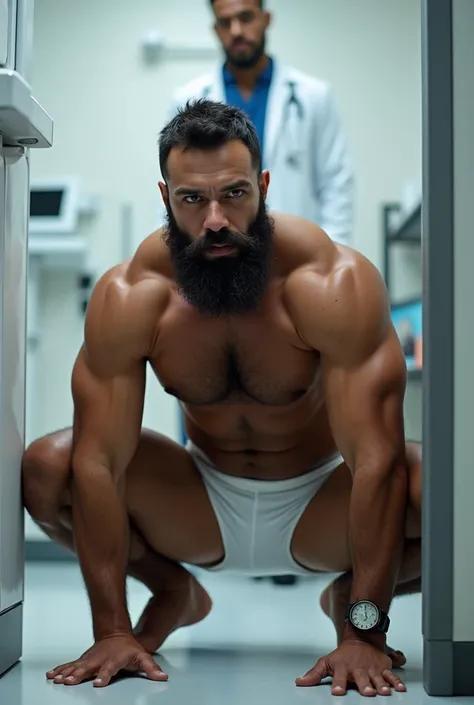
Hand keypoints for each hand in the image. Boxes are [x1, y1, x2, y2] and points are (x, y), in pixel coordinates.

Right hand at [46, 634, 167, 686]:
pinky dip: (60, 670)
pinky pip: (69, 665)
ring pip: (76, 667)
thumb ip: (151, 668)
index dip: (104, 676)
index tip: (98, 684)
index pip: (109, 669)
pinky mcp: (83, 660)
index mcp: (114, 660)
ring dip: (66, 673)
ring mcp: (90, 660)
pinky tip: (51, 675)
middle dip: (78, 676)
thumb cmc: (128, 648)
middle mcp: (99, 660)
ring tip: (57, 680)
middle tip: (69, 682)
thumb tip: (163, 677)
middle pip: (88, 669)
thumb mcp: (142, 656)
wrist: (116, 633)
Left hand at [296, 639, 406, 696]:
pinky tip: (400, 688)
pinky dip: (396, 681)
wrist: (361, 637)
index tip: (337, 691)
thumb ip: (314, 674)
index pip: (339, 677)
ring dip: (381, 685)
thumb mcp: (327, 662)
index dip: (338, 684)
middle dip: (364, 685)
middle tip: (368, 692)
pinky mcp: (383, 668)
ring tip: (384, 692)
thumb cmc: (343, 654)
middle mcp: (358, 669)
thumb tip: (299, 682)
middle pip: (361, 679)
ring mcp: (371, 668)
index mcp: (343, 668)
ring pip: (377, 678)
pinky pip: (391, 675)